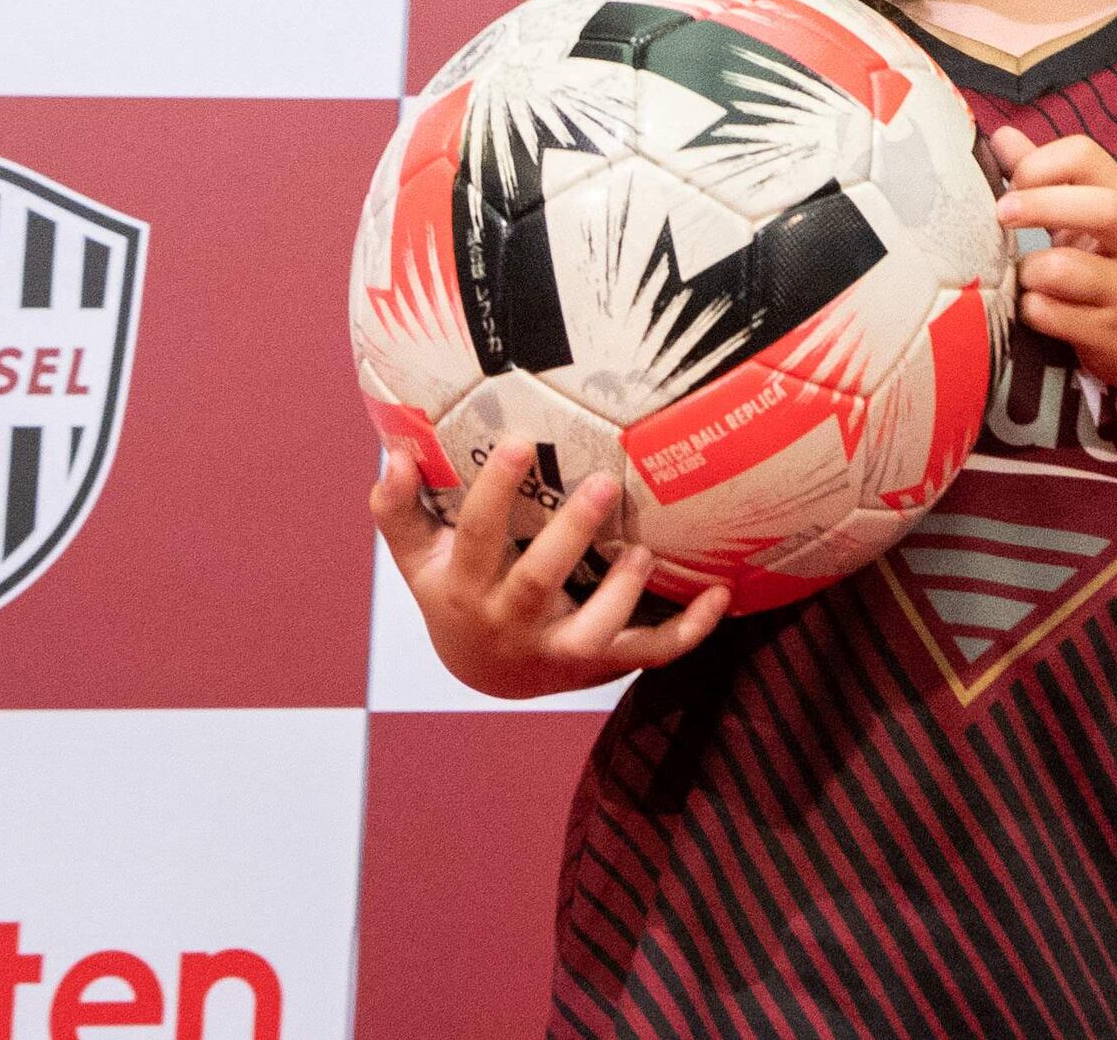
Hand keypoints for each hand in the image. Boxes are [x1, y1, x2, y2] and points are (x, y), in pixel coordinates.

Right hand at [367, 443, 728, 699]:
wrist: (484, 674)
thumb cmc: (453, 594)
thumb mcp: (418, 559)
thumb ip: (398, 509)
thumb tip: (394, 452)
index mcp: (463, 589)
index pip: (476, 536)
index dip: (495, 492)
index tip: (518, 442)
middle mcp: (509, 623)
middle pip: (537, 583)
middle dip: (570, 535)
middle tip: (605, 482)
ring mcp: (558, 650)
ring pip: (594, 631)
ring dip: (623, 593)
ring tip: (644, 550)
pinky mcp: (600, 664)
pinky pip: (650, 652)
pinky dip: (690, 629)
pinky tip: (722, 594)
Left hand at [990, 125, 1116, 412]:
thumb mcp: (1098, 220)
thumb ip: (1052, 179)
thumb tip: (1000, 136)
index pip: (1086, 155)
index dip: (1040, 163)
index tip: (1013, 185)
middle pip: (1097, 208)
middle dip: (1039, 205)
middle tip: (1000, 215)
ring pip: (1065, 270)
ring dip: (1028, 271)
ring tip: (1025, 277)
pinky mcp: (1111, 335)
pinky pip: (1053, 317)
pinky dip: (1031, 310)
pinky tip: (1035, 309)